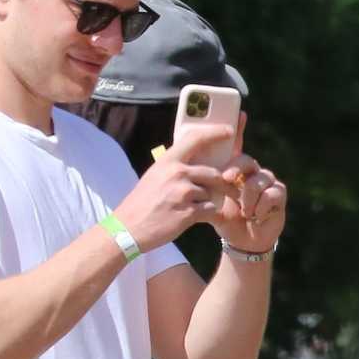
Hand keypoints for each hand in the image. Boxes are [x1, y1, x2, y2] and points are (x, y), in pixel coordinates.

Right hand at [114, 121, 233, 249]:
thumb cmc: (141, 203)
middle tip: (230, 190)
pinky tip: (198, 218)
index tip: (229, 130)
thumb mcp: (155, 175)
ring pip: (212, 194)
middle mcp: (177, 173)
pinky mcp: (189, 213)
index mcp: (168, 161)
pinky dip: (209, 215)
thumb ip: (174, 167)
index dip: (216, 132)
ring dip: (208, 202)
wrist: (129, 228)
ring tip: (195, 209)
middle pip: (213, 173)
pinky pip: (210, 211)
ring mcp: (183, 193)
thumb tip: (193, 163)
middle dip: (224, 184)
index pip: (196, 139)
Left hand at [211, 120, 287, 254]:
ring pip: (259, 179)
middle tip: (226, 179)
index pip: (236, 144)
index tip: (239, 113)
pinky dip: (261, 207)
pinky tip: (256, 216)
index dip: (238, 128)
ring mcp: (268, 182)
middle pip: (246, 160)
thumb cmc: (225, 218)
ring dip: (248, 198)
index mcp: (235, 169)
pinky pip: (271, 194)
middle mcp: (253, 172)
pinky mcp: (279, 195)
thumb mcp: (209, 200)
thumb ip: (202, 184)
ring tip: (244, 212)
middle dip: (236, 168)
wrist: (242, 242)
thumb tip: (185, 170)